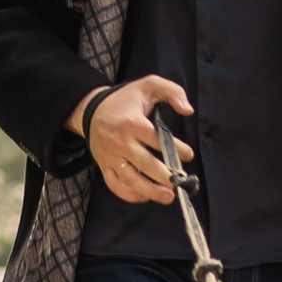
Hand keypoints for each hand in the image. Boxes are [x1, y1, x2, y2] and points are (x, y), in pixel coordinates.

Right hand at [76, 71, 193, 206]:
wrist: (92, 109)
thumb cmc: (126, 99)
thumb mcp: (149, 84)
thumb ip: (173, 92)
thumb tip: (188, 110)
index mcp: (132, 122)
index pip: (158, 139)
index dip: (176, 148)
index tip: (188, 154)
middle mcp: (120, 142)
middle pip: (145, 164)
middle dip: (165, 176)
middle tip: (181, 182)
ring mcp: (111, 156)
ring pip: (131, 179)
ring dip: (150, 191)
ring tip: (169, 196)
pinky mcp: (104, 166)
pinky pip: (115, 185)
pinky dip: (130, 195)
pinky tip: (145, 197)